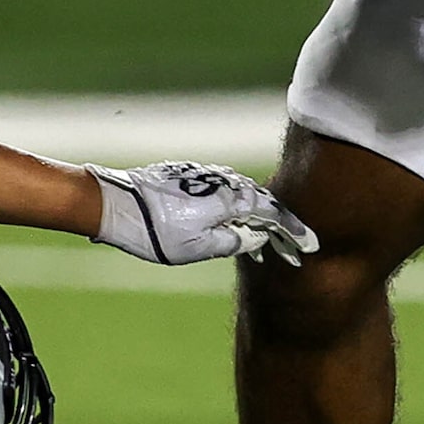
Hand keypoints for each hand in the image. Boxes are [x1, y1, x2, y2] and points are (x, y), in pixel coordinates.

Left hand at [87, 161, 317, 265]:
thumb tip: (254, 237)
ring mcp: (204, 175)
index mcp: (228, 198)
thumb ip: (233, 242)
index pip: (272, 213)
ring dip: (256, 216)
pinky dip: (234, 207)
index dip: (292, 230)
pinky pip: (222, 190)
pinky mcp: (187, 175)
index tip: (308, 245)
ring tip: (263, 242)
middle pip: (260, 200)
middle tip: (289, 248)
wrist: (116, 204)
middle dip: (278, 224)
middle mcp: (221, 181)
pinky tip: (233, 222)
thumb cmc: (155, 232)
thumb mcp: (198, 249)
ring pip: (241, 194)